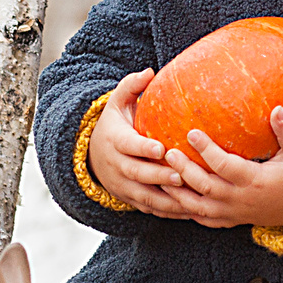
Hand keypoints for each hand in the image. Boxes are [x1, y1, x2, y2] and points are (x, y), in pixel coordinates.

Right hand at [87, 70, 195, 217]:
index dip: (143, 148)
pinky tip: (190, 212)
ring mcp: (123, 185)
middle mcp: (117, 165)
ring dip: (167, 200)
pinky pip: (150, 209)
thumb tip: (149, 71)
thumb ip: (131, 86)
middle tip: (181, 175)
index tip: (160, 148)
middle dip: (158, 176)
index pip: (129, 145)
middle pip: (137, 173)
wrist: (91, 156)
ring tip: (190, 199)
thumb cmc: (114, 125)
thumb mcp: (117, 103)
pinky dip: (168, 212)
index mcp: (116, 140)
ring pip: (145, 196)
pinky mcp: (131, 200)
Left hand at [157, 106, 282, 230]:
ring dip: (177, 192)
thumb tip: (277, 109)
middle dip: (184, 170)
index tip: (191, 132)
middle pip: (204, 187)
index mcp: (254, 181)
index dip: (206, 150)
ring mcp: (233, 213)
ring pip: (197, 207)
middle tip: (167, 152)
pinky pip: (202, 219)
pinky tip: (170, 196)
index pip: (224, 166)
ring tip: (159, 175)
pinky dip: (184, 209)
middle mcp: (240, 200)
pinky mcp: (230, 220)